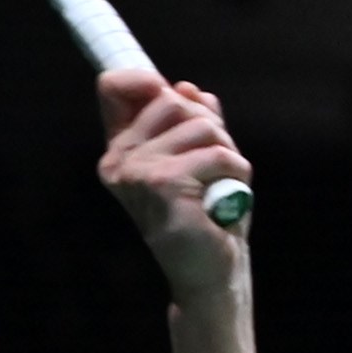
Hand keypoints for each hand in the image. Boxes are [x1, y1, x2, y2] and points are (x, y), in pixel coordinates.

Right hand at [96, 72, 253, 301]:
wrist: (210, 273)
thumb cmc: (206, 218)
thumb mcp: (200, 160)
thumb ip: (193, 123)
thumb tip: (189, 89)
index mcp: (121, 151)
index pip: (114, 87)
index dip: (144, 79)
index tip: (170, 91)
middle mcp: (119, 160)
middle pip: (172, 100)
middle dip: (209, 125)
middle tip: (213, 164)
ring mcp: (138, 172)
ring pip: (202, 126)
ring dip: (227, 154)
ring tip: (219, 187)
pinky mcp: (164, 184)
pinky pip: (219, 154)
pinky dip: (237, 173)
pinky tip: (226, 201)